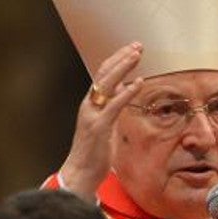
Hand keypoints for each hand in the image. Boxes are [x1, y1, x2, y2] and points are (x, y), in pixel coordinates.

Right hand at [58, 42, 144, 199]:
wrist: (79, 173)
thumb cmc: (94, 152)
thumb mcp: (107, 125)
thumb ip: (115, 107)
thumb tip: (127, 90)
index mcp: (91, 104)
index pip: (103, 75)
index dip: (118, 60)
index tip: (132, 50)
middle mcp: (89, 105)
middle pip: (104, 73)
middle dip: (122, 57)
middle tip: (138, 45)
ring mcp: (92, 114)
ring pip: (107, 83)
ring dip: (123, 67)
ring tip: (137, 55)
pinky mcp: (98, 127)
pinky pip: (114, 105)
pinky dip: (127, 92)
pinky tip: (138, 82)